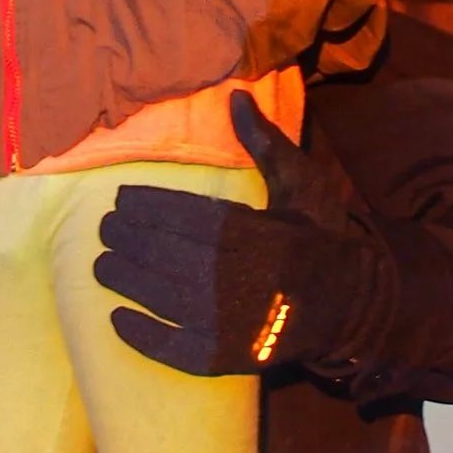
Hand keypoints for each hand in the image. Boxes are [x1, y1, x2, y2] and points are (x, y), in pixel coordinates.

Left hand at [94, 93, 396, 381]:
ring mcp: (233, 323)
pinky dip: (144, 338)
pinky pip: (178, 351)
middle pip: (166, 255)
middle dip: (128, 241)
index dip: (146, 208)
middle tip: (104, 231)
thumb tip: (235, 95)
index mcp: (254, 232)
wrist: (351, 302)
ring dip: (126, 281)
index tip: (120, 201)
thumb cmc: (317, 234)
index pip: (184, 216)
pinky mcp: (231, 357)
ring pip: (164, 299)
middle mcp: (239, 278)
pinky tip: (118, 320)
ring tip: (102, 266)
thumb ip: (263, 143)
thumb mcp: (299, 183)